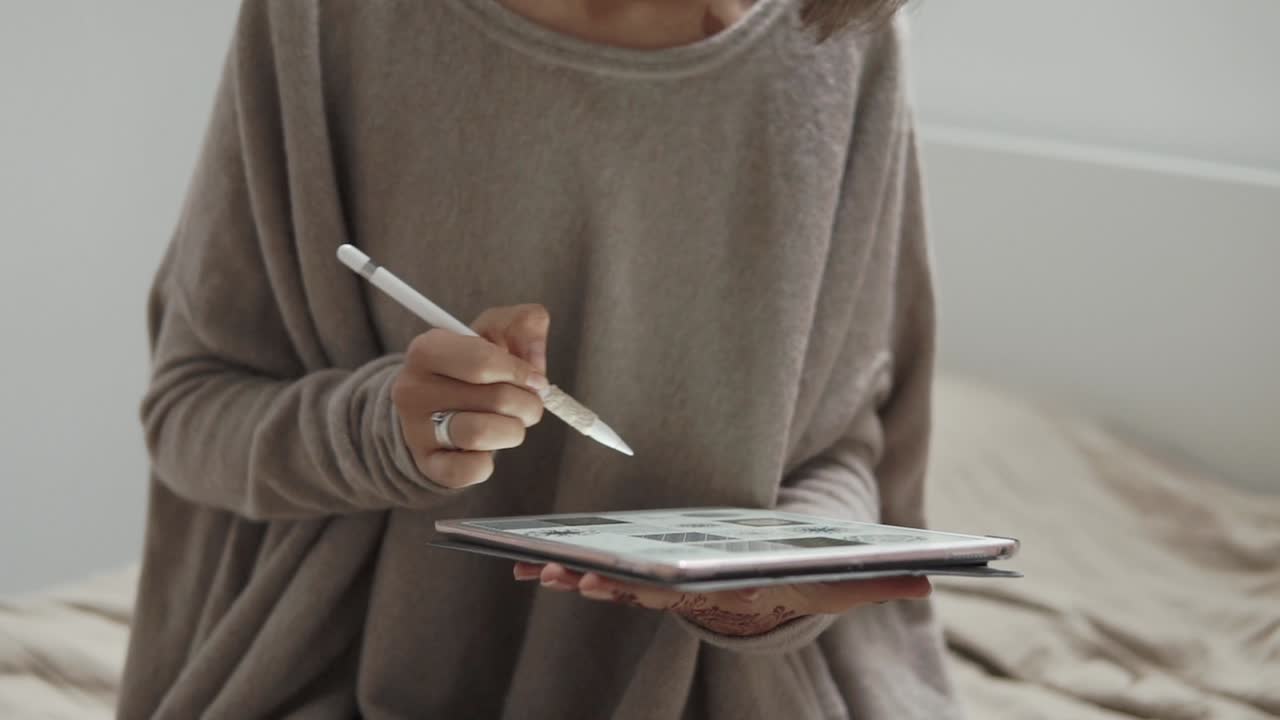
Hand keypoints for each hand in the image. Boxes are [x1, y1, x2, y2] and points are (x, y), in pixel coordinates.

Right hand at [392, 304, 550, 487]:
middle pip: (495, 398)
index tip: (536, 380)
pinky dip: (488, 463)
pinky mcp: (427, 464)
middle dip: (527, 403)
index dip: (521, 372)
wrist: (436, 408)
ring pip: (483, 433)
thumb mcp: (496, 332)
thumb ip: (525, 324)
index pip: (483, 361)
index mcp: (427, 349)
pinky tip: (485, 450)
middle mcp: (413, 388)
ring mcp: (416, 429)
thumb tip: (536, 364)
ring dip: (513, 431)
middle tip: (526, 404)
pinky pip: (471, 470)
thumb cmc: (473, 367)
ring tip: (510, 425)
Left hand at [515, 562, 930, 636]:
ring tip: (534, 569)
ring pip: (616, 583)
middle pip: (641, 589)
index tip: (617, 584)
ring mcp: (669, 584)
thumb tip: (928, 577)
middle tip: (562, 576)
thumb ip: (879, 583)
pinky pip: (608, 571)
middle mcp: (693, 593)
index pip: (686, 594)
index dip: (651, 589)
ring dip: (575, 577)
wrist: (779, 588)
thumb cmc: (809, 583)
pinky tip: (534, 562)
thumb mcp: (845, 586)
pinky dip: (572, 568)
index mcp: (728, 592)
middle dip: (601, 583)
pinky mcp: (653, 571)